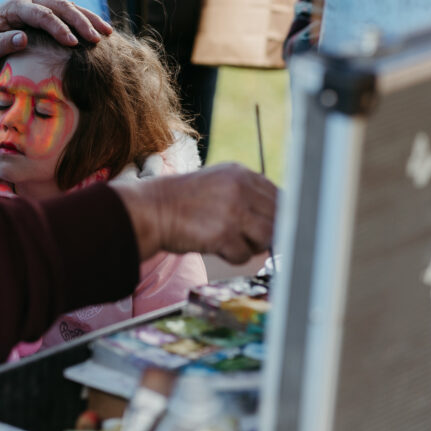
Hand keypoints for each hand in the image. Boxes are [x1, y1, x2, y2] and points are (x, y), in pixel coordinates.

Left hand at [0, 0, 112, 70]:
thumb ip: (2, 43)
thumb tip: (22, 39)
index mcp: (16, 7)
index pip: (42, 15)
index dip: (59, 28)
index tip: (73, 43)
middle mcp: (30, 1)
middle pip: (61, 6)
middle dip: (81, 21)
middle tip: (97, 38)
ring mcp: (40, 5)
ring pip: (69, 6)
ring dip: (89, 18)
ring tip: (108, 33)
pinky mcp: (46, 14)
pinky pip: (69, 14)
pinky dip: (86, 21)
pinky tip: (101, 32)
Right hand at [112, 163, 275, 263]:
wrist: (150, 209)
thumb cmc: (182, 202)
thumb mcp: (217, 184)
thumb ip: (246, 194)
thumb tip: (277, 219)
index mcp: (240, 173)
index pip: (280, 196)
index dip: (279, 216)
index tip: (273, 228)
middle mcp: (240, 188)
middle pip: (279, 217)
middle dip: (268, 233)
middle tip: (248, 238)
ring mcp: (233, 210)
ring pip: (267, 237)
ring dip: (252, 246)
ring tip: (229, 241)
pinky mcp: (223, 233)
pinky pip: (245, 254)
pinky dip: (233, 256)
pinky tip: (215, 246)